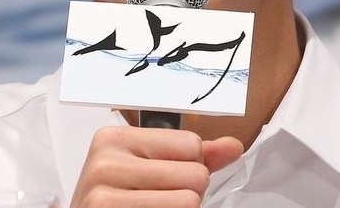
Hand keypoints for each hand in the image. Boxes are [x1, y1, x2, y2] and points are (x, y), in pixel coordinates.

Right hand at [70, 126, 242, 207]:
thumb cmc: (117, 199)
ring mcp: (105, 194)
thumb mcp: (149, 168)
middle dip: (189, 191)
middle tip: (161, 197)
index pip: (191, 144)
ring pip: (189, 202)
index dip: (190, 165)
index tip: (166, 175)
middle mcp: (107, 161)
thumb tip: (234, 146)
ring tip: (157, 207)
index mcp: (117, 138)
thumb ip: (193, 155)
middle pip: (195, 174)